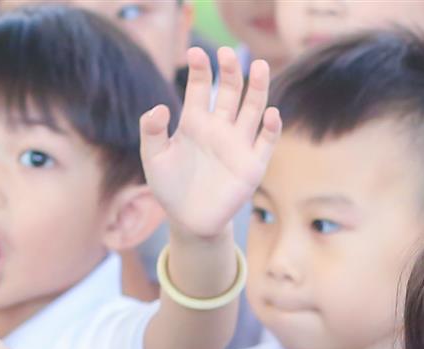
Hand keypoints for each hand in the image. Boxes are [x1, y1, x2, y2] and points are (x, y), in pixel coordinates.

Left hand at [142, 47, 280, 241]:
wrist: (189, 220)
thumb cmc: (169, 188)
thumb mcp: (153, 159)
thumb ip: (152, 131)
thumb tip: (161, 108)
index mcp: (195, 122)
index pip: (201, 88)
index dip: (200, 70)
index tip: (195, 53)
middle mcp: (219, 128)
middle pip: (230, 92)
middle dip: (231, 71)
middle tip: (228, 53)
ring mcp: (238, 144)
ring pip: (252, 109)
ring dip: (258, 88)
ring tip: (261, 66)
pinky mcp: (252, 165)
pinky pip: (266, 142)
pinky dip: (271, 128)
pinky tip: (271, 114)